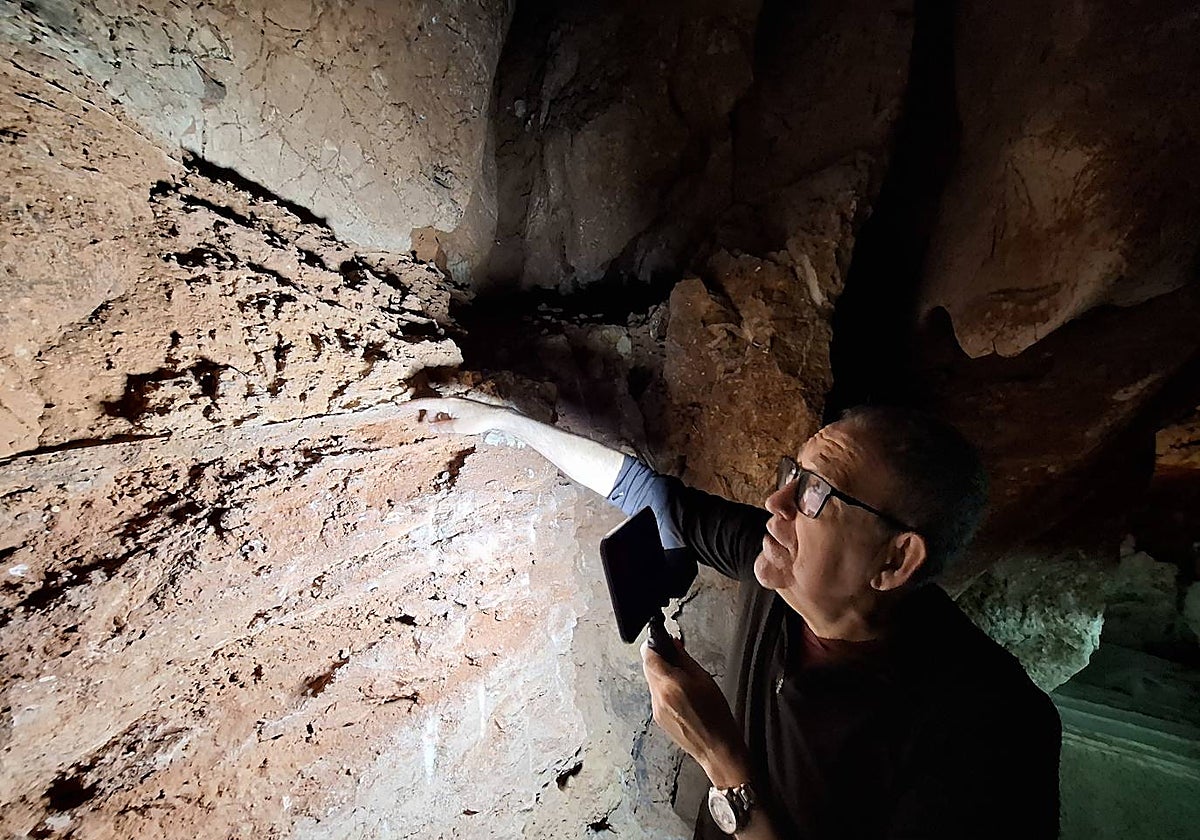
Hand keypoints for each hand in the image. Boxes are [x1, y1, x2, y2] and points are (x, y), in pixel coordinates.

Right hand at [409, 396, 512, 435]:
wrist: (495, 417)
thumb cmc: (477, 421)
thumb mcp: (457, 427)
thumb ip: (442, 427)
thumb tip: (431, 427)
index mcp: (447, 403)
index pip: (425, 403)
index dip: (412, 405)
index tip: (400, 405)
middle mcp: (451, 400)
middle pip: (433, 409)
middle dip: (430, 419)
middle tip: (435, 431)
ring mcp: (458, 403)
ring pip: (441, 412)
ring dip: (439, 421)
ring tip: (446, 432)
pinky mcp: (463, 408)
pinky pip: (449, 413)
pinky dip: (447, 420)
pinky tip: (453, 429)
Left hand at [641, 636, 750, 787]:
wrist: (717, 748)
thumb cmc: (717, 716)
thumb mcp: (705, 679)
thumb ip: (684, 659)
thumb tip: (673, 645)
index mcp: (670, 684)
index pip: (649, 656)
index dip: (654, 645)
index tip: (660, 640)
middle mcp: (659, 697)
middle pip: (648, 668)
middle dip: (659, 660)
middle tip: (675, 657)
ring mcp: (656, 709)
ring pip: (652, 682)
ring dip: (662, 675)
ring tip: (683, 680)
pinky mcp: (658, 718)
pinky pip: (656, 696)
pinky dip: (665, 690)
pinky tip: (682, 695)